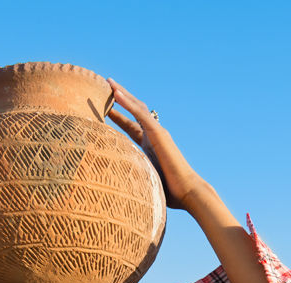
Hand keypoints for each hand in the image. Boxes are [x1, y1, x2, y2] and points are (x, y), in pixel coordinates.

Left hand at [106, 78, 205, 209]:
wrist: (187, 192)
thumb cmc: (169, 192)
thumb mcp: (145, 179)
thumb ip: (134, 175)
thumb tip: (118, 187)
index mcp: (150, 144)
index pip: (131, 125)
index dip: (117, 116)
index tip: (103, 109)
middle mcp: (154, 135)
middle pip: (134, 110)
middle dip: (120, 98)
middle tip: (104, 87)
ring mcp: (157, 132)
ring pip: (137, 107)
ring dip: (122, 93)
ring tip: (107, 82)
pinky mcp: (159, 134)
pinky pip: (140, 114)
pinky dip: (128, 102)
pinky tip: (116, 92)